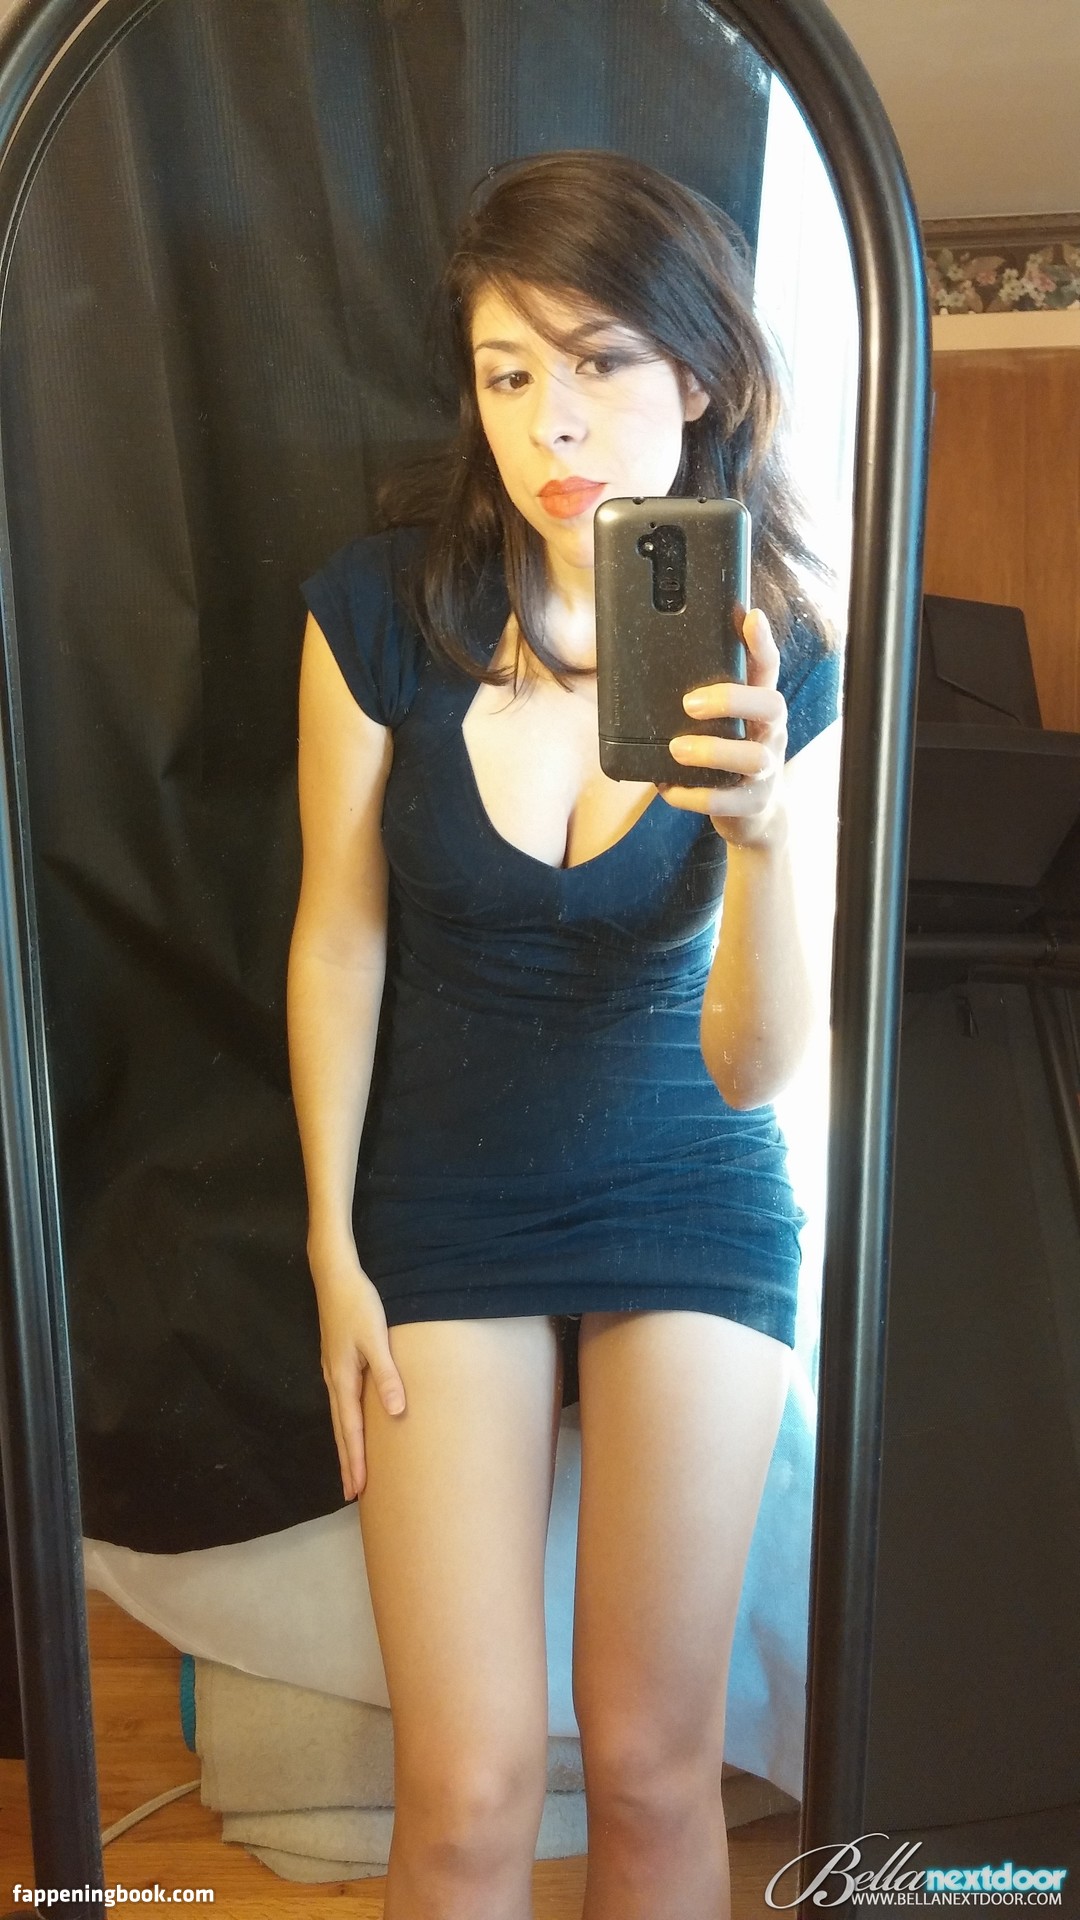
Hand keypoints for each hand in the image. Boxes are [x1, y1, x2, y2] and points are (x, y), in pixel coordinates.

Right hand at [307, 1232, 406, 1500]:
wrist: (334, 1276)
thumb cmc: (358, 1305)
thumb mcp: (376, 1338)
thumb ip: (387, 1374)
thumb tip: (394, 1412)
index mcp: (343, 1379)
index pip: (351, 1430)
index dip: (356, 1460)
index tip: (358, 1490)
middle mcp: (334, 1380)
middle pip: (341, 1429)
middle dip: (348, 1461)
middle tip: (353, 1493)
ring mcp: (332, 1370)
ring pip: (340, 1417)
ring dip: (346, 1444)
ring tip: (352, 1467)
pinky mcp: (336, 1361)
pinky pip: (341, 1403)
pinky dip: (346, 1423)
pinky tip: (351, 1425)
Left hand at [659, 607, 787, 848]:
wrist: (754, 815)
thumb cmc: (728, 758)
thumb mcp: (724, 724)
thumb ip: (703, 697)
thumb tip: (651, 662)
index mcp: (759, 708)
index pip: (768, 668)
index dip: (762, 643)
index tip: (751, 616)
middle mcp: (770, 734)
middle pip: (771, 705)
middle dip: (732, 700)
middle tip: (689, 703)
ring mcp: (765, 771)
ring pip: (752, 756)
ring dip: (711, 751)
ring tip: (675, 749)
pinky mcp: (752, 803)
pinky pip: (726, 800)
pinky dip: (694, 795)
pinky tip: (669, 789)